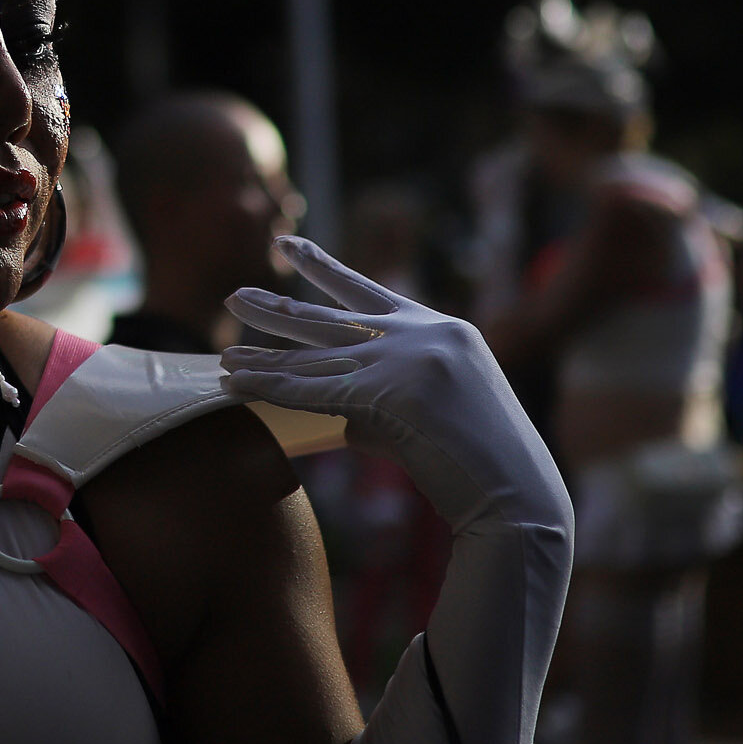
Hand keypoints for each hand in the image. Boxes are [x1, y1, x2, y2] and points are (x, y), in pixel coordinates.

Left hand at [222, 236, 567, 534]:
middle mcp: (421, 334)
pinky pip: (313, 390)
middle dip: (277, 309)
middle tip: (233, 296)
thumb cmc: (478, 464)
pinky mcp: (389, 392)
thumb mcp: (430, 412)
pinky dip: (271, 386)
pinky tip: (235, 381)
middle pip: (331, 318)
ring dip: (263, 355)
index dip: (323, 269)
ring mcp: (406, 359)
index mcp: (440, 328)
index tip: (288, 246)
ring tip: (224, 350)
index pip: (369, 293)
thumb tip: (335, 413)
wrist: (518, 496)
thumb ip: (379, 402)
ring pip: (316, 356)